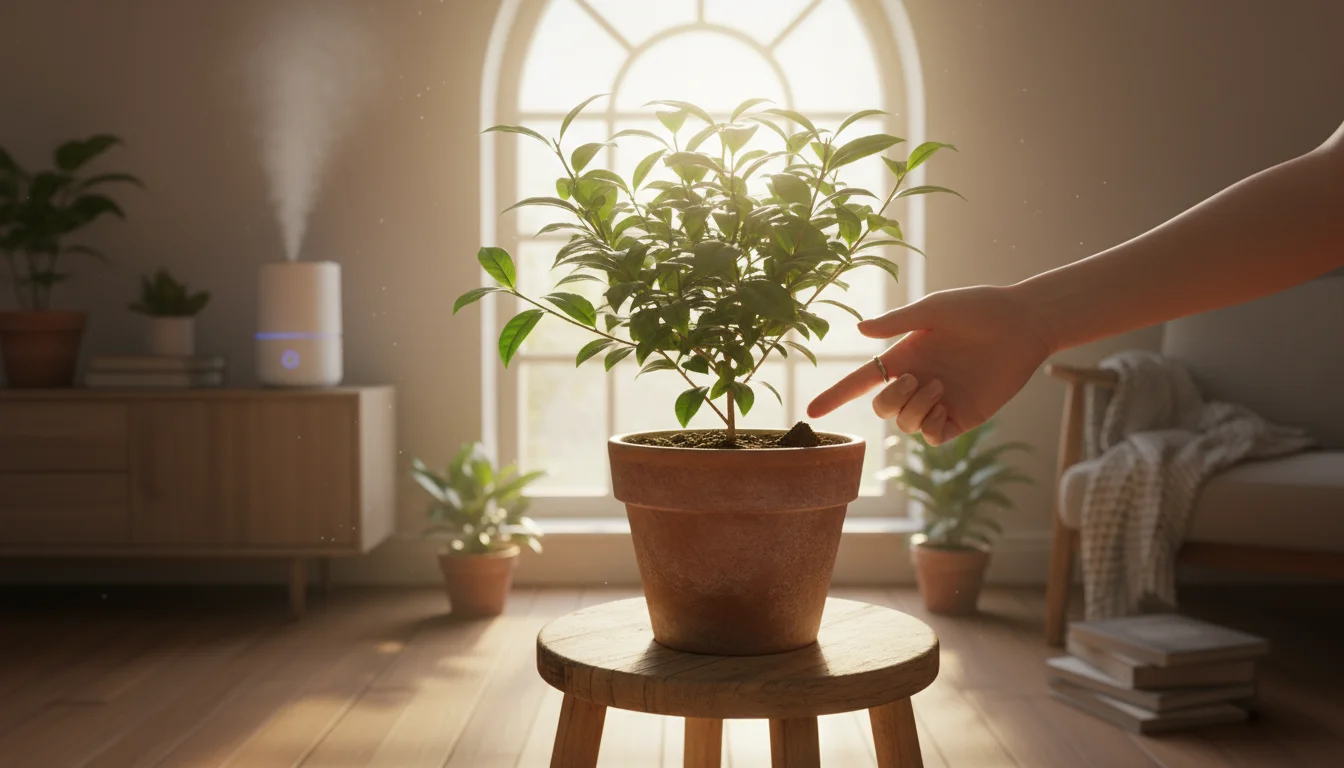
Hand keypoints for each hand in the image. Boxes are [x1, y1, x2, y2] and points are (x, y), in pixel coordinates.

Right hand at [806, 285, 1054, 444]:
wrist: (1023, 324)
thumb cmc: (979, 309)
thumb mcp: (933, 310)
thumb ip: (896, 322)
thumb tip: (859, 331)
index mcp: (905, 356)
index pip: (862, 381)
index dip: (836, 395)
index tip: (811, 411)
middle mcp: (918, 381)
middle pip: (881, 408)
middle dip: (890, 399)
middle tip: (915, 379)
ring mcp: (940, 401)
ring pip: (904, 424)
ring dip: (914, 408)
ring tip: (940, 386)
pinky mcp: (963, 417)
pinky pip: (931, 438)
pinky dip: (929, 425)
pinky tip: (944, 405)